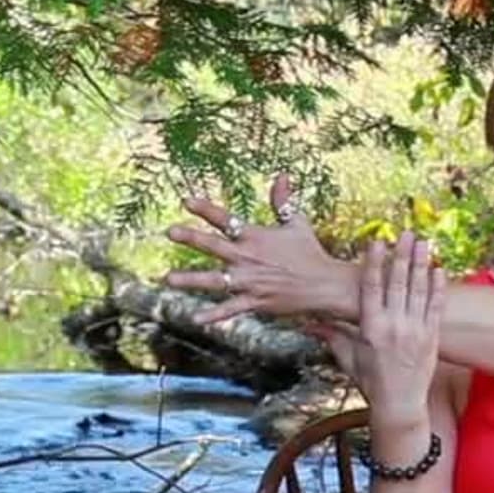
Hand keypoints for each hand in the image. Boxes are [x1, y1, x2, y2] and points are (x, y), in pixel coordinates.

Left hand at [162, 173, 353, 322]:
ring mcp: (250, 281)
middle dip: (191, 238)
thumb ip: (283, 201)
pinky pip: (230, 308)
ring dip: (190, 279)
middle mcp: (248, 257)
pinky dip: (214, 315)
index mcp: (256, 236)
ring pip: (214, 280)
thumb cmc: (310, 252)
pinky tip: (195, 318)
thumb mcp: (297, 222)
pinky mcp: (255, 301)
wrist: (325, 285)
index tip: (186, 201)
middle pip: (214, 246)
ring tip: (168, 279)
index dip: (206, 209)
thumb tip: (282, 174)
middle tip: (171, 232)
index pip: (226, 219)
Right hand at [334, 232, 445, 416]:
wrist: (399, 404)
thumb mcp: (348, 357)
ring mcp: (415, 330)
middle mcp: (393, 325)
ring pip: (419, 290)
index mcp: (370, 327)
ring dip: (421, 264)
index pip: (371, 287)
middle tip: (406, 233)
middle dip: (402, 255)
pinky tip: (439, 269)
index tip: (377, 241)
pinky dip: (438, 288)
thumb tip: (308, 323)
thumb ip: (332, 336)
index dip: (374, 262)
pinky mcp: (431, 336)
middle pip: (398, 283)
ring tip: (424, 242)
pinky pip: (435, 307)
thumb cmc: (371, 381)